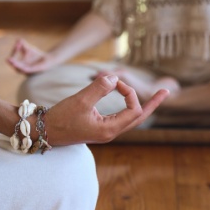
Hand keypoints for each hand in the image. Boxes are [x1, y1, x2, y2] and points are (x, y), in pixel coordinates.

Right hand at [7, 38, 58, 73]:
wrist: (49, 59)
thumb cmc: (37, 55)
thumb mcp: (28, 48)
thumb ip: (22, 44)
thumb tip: (18, 39)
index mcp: (20, 65)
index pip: (13, 60)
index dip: (14, 53)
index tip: (17, 45)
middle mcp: (24, 70)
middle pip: (16, 68)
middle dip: (12, 63)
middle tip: (8, 59)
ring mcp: (30, 72)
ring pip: (22, 70)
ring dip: (17, 66)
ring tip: (13, 62)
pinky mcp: (36, 71)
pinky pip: (30, 71)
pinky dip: (26, 69)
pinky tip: (24, 66)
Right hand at [44, 75, 168, 144]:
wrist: (43, 131)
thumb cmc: (59, 118)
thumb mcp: (80, 100)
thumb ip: (99, 88)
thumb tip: (114, 77)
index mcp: (109, 130)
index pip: (133, 110)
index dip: (129, 92)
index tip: (114, 81)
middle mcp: (111, 132)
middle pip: (139, 118)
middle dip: (152, 103)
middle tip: (166, 91)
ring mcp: (105, 131)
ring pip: (130, 118)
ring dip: (142, 105)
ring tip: (156, 95)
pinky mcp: (99, 128)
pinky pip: (120, 117)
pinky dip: (128, 107)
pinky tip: (130, 100)